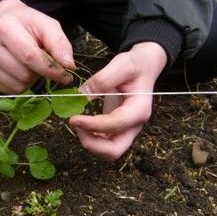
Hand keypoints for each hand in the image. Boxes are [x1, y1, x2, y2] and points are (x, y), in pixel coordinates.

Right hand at [0, 0, 74, 93]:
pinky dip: (21, 85)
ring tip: (31, 65)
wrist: (4, 22)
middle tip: (42, 61)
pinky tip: (22, 70)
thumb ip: (60, 44)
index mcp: (4, 28)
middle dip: (40, 73)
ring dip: (31, 80)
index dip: (51, 70)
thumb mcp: (47, 25)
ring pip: (18, 86)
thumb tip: (69, 66)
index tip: (66, 76)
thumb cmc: (28, 24)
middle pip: (24, 74)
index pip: (30, 57)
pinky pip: (10, 91)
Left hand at [69, 42, 167, 160]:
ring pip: (108, 151)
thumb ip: (103, 79)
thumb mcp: (121, 64)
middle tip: (75, 124)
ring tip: (77, 122)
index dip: (93, 125)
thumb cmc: (135, 65)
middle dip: (92, 143)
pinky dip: (90, 138)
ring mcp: (127, 130)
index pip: (116, 125)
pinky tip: (81, 123)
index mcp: (139, 109)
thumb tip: (82, 95)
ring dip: (90, 142)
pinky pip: (104, 143)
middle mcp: (135, 125)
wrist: (143, 67)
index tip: (73, 118)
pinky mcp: (117, 129)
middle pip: (115, 150)